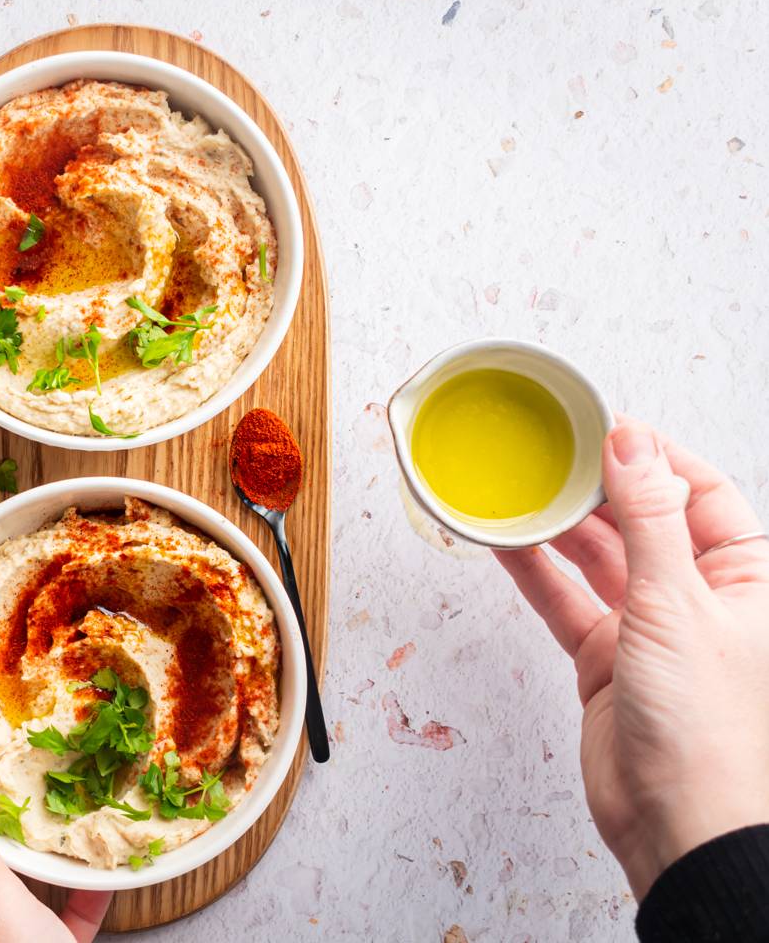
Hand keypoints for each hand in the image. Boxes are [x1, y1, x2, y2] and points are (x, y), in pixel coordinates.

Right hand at [495, 418, 768, 897]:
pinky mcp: (606, 659)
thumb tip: (633, 447)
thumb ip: (649, 520)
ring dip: (559, 526)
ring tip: (519, 490)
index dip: (656, 457)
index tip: (606, 428)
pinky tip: (505, 543)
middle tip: (550, 455)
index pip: (702, 493)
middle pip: (645, 521)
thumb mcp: (676, 605)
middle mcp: (700, 598)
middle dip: (599, 487)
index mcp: (746, 578)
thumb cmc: (707, 729)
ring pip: (598, 558)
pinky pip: (564, 601)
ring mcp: (649, 629)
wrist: (677, 822)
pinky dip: (534, 572)